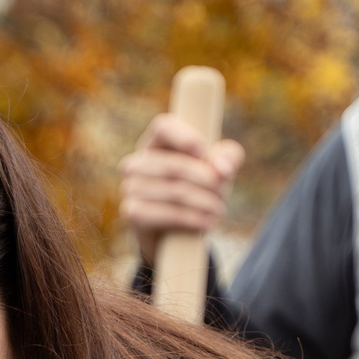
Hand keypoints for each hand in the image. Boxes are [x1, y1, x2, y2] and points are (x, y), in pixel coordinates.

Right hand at [118, 112, 242, 242]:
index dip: (185, 138)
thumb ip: (228, 157)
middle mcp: (136, 161)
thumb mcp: (218, 168)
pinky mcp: (132, 211)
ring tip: (218, 209)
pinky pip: (166, 213)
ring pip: (174, 191)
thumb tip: (222, 169)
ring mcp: (130, 186)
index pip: (164, 127)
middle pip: (175, 166)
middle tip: (223, 192)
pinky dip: (192, 219)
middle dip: (206, 181)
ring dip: (204, 202)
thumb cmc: (198, 187)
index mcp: (156, 141)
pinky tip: (208, 222)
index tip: (204, 152)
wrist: (174, 231)